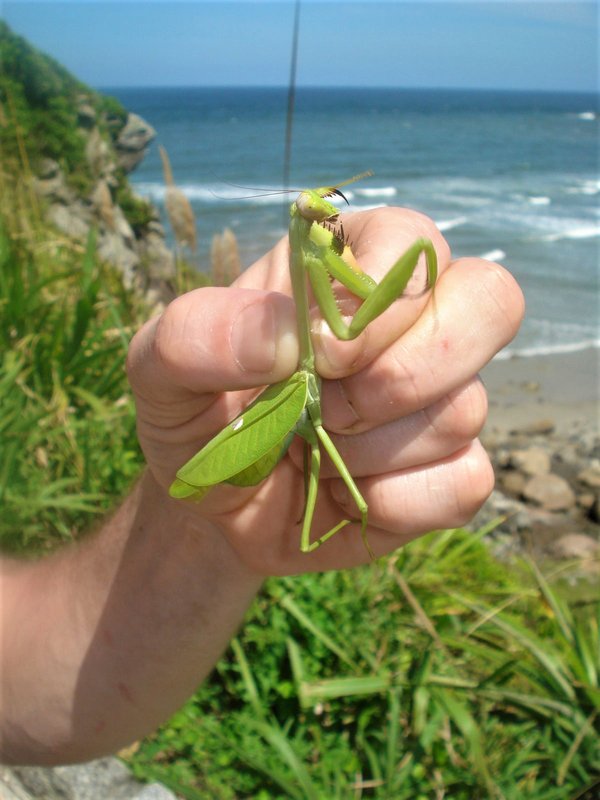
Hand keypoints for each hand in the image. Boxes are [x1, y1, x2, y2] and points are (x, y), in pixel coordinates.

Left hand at [127, 207, 523, 575]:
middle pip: (491, 301)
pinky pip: (467, 481)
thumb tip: (285, 332)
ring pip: (467, 407)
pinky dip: (396, 502)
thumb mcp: (158, 372)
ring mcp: (441, 398)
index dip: (380, 297)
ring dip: (373, 448)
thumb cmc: (199, 419)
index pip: (415, 240)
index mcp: (347, 270)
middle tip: (329, 407)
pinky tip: (348, 496)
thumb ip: (195, 334)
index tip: (317, 353)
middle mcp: (411, 323)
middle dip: (404, 370)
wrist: (215, 507)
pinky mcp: (451, 470)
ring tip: (316, 452)